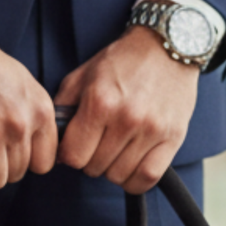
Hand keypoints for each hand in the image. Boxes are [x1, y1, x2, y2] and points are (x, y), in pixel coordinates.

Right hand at [0, 9, 57, 196]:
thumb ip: (33, 114)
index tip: (13, 154)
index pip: (45, 161)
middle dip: (4, 165)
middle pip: (20, 172)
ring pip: (0, 179)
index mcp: (40, 108)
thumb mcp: (22, 84)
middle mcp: (22, 123)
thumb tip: (35, 145)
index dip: (27, 161)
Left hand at [54, 25, 199, 193]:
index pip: (73, 156)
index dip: (70, 155)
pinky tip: (132, 166)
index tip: (76, 147)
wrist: (168, 46)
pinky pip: (147, 178)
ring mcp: (151, 130)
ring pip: (119, 176)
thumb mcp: (84, 75)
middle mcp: (126, 118)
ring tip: (116, 151)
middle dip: (91, 161)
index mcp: (100, 102)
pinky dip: (135, 180)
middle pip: (95, 168)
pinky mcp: (172, 138)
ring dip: (113, 169)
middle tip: (98, 145)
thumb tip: (53, 141)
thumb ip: (63, 108)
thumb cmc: (123, 61)